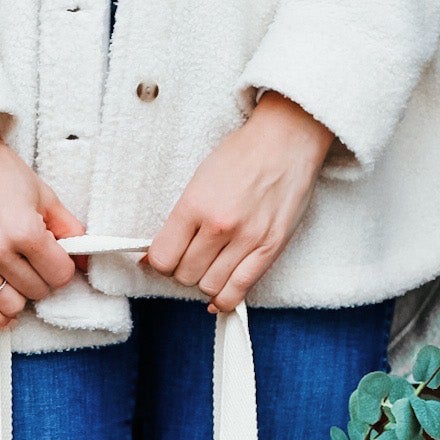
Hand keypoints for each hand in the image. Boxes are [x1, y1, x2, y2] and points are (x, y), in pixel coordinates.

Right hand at [0, 116, 82, 330]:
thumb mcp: (42, 193)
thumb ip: (69, 229)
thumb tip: (84, 258)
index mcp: (24, 230)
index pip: (60, 275)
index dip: (64, 267)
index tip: (57, 258)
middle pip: (38, 292)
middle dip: (43, 279)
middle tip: (35, 261)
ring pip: (11, 306)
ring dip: (21, 296)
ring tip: (18, 277)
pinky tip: (5, 313)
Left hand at [145, 93, 333, 312]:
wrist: (286, 140)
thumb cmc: (242, 156)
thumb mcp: (200, 180)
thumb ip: (178, 220)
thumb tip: (153, 258)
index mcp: (195, 204)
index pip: (163, 258)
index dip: (160, 262)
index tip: (167, 257)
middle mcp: (219, 225)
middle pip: (185, 275)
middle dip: (183, 271)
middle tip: (192, 258)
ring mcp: (247, 239)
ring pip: (210, 287)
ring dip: (205, 282)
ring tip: (210, 267)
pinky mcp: (270, 248)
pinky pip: (239, 291)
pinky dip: (225, 299)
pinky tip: (220, 294)